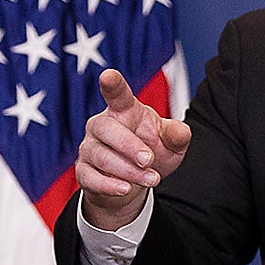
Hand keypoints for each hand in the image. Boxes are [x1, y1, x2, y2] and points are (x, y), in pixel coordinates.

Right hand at [76, 69, 191, 229]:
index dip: (112, 84)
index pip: (116, 93)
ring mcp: (90, 148)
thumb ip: (177, 135)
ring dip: (128, 170)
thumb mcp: (171, 144)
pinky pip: (89, 177)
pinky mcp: (84, 171)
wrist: (134, 185)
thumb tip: (181, 132)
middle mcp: (102, 125)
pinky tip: (126, 189)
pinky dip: (108, 185)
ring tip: (152, 179)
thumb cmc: (151, 153)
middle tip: (149, 160)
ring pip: (101, 156)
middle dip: (129, 145)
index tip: (108, 75)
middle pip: (107, 128)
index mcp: (123, 110)